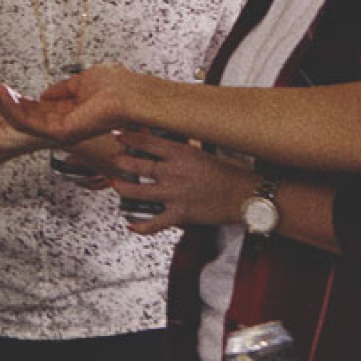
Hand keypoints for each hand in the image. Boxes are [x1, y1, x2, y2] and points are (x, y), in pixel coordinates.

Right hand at [0, 65, 144, 145]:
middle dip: (1, 102)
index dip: (13, 99)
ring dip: (2, 104)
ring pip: (21, 120)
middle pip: (22, 116)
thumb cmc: (120, 88)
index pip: (32, 109)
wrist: (136, 96)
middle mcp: (61, 125)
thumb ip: (62, 89)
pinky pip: (30, 122)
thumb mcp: (83, 82)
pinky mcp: (61, 133)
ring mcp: (60, 131)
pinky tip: (2, 95)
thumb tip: (45, 94)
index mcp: (66, 113)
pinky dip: (13, 109)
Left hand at [111, 130, 254, 234]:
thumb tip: (169, 144)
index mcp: (182, 154)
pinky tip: (131, 224)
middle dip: (121, 161)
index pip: (147, 141)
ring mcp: (174, 194)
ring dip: (122, 187)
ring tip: (115, 184)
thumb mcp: (204, 153)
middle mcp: (174, 172)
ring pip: (137, 191)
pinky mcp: (180, 213)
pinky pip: (154, 223)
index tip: (118, 134)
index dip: (129, 137)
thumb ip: (183, 150)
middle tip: (114, 159)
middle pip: (137, 165)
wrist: (246, 195)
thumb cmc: (229, 174)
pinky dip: (141, 226)